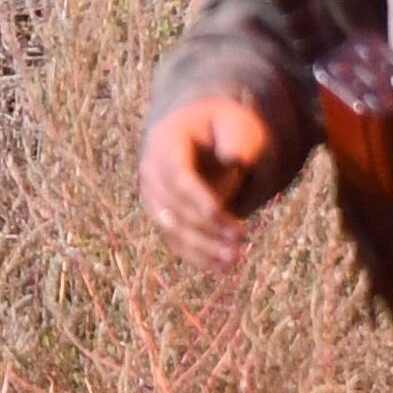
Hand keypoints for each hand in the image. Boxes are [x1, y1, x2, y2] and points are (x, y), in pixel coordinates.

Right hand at [140, 89, 274, 269]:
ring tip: (234, 259)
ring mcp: (153, 195)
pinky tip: (222, 268)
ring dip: (202, 248)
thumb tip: (234, 161)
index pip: (177, 175)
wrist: (207, 134)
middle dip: (205, 227)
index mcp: (166, 142)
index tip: (224, 217)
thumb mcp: (238, 124)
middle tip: (240, 239)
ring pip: (172, 229)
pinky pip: (176, 240)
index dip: (198, 199)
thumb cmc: (227, 127)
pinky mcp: (164, 216)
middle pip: (173, 206)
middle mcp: (151, 170)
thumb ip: (238, 140)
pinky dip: (197, 256)